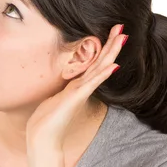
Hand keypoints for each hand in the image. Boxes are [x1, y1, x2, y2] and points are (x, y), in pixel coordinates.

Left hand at [25, 24, 126, 154]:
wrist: (43, 138)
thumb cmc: (46, 120)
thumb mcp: (54, 98)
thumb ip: (63, 91)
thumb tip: (62, 86)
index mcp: (77, 85)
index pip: (94, 63)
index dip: (103, 48)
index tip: (112, 33)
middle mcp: (82, 87)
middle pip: (101, 62)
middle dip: (111, 45)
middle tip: (122, 28)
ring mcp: (81, 92)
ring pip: (100, 68)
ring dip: (111, 53)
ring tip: (122, 38)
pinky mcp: (77, 98)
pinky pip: (92, 83)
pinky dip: (102, 74)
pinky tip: (113, 66)